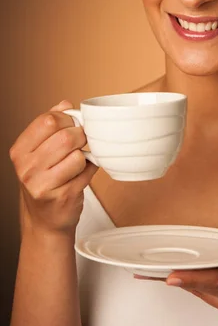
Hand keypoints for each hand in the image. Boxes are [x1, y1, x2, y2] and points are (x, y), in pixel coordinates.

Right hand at [10, 100, 97, 236]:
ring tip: (79, 161)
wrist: (45, 221)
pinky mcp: (62, 197)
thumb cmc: (45, 182)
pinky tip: (81, 175)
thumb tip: (65, 103)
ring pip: (77, 155)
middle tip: (82, 142)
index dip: (67, 119)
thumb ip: (52, 126)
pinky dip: (90, 170)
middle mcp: (26, 168)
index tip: (73, 125)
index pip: (47, 120)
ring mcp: (42, 184)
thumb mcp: (39, 152)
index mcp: (20, 151)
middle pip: (65, 137)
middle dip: (80, 136)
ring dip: (85, 156)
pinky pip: (86, 172)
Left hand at [160, 223, 217, 325]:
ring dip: (188, 284)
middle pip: (207, 288)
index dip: (194, 277)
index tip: (173, 274)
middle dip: (182, 279)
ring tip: (167, 271)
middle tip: (156, 271)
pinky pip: (213, 300)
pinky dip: (200, 289)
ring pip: (207, 295)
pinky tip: (190, 279)